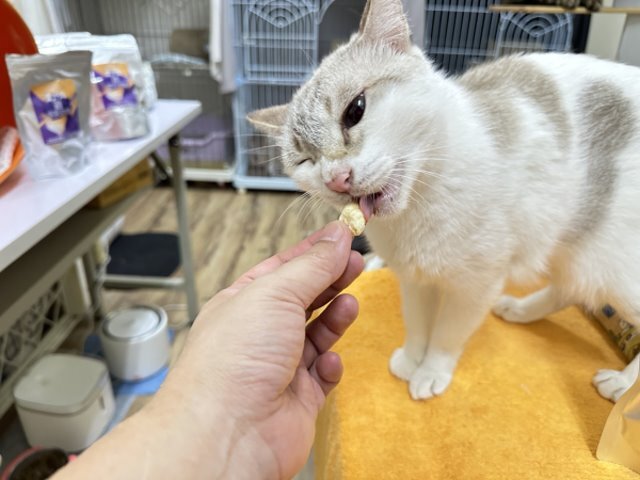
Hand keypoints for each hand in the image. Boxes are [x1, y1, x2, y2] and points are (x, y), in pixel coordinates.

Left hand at [161, 221, 363, 478]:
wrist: (229, 433)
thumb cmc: (234, 360)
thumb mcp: (276, 293)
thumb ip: (312, 265)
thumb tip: (337, 236)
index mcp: (243, 303)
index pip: (283, 268)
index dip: (314, 251)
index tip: (343, 236)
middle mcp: (259, 333)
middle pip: (303, 299)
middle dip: (331, 280)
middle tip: (357, 263)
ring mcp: (279, 367)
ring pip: (317, 335)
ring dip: (335, 318)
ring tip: (350, 303)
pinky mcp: (297, 399)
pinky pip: (323, 375)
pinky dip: (330, 365)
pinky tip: (328, 360)